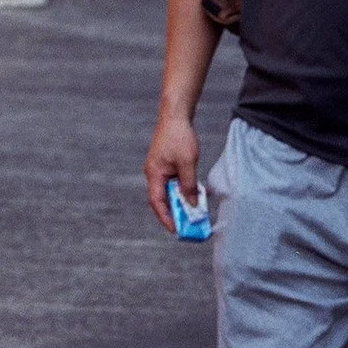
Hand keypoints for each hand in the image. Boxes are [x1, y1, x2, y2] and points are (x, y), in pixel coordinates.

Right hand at [145, 111, 200, 233]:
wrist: (175, 117)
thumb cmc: (179, 138)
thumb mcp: (188, 163)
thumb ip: (189, 185)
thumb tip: (192, 203)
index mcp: (154, 174)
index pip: (158, 202)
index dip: (166, 217)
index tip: (175, 230)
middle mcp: (154, 174)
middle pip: (162, 200)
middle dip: (174, 213)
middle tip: (187, 226)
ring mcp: (159, 170)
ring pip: (168, 192)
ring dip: (179, 203)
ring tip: (193, 214)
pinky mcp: (166, 166)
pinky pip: (172, 184)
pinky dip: (182, 192)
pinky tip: (193, 196)